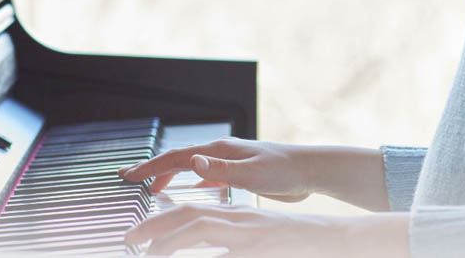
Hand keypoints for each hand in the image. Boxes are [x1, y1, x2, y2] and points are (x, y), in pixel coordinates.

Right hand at [118, 137, 312, 200]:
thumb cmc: (283, 171)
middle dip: (153, 168)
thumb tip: (192, 161)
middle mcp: (219, 152)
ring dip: (168, 174)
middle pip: (178, 158)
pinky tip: (185, 191)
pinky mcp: (236, 172)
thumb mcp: (251, 174)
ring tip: (150, 185)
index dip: (152, 166)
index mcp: (219, 150)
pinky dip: (187, 181)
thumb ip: (221, 170)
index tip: (130, 175)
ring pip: (189, 166)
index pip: (177, 157)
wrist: (307, 170)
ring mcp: (227, 161)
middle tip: (130, 178)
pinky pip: (203, 176)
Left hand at [125, 205, 409, 257]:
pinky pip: (223, 249)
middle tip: (129, 241)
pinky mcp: (260, 245)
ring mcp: (250, 232)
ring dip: (169, 238)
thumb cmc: (293, 244)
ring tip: (146, 252)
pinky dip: (201, 251)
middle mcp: (240, 219)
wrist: (335, 241)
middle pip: (189, 214)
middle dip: (155, 227)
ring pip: (200, 226)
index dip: (161, 220)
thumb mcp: (255, 241)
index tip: (138, 235)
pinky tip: (180, 257)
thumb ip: (229, 244)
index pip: (192, 211)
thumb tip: (199, 253)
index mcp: (237, 217)